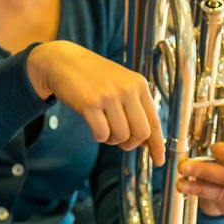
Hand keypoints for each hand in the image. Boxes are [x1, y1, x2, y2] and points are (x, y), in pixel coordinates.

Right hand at [26, 40, 165, 165]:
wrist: (64, 62)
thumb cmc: (94, 78)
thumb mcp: (121, 85)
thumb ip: (136, 108)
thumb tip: (147, 141)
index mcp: (139, 84)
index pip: (154, 120)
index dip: (157, 144)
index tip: (159, 160)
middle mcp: (127, 89)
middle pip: (141, 133)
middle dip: (131, 144)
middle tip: (121, 142)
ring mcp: (109, 96)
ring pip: (121, 135)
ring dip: (111, 140)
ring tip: (103, 128)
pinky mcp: (90, 103)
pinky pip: (102, 134)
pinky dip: (98, 137)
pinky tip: (94, 126)